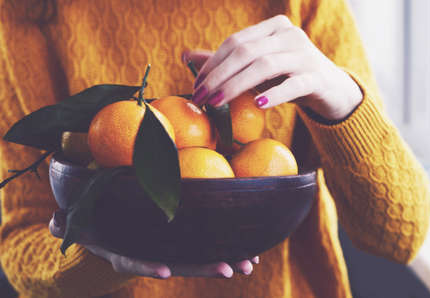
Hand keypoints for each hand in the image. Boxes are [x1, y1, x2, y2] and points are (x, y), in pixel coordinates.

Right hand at [49, 209, 258, 278]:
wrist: (120, 232)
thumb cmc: (102, 227)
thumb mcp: (82, 226)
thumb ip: (67, 225)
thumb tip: (52, 223)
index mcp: (130, 253)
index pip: (138, 261)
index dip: (149, 266)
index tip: (164, 271)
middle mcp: (154, 255)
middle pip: (180, 263)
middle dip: (204, 268)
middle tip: (230, 269)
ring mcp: (172, 251)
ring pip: (199, 258)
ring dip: (225, 260)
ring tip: (249, 264)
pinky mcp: (185, 240)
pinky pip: (206, 244)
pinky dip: (225, 247)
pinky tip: (247, 250)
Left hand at [186, 15, 362, 120]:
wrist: (330, 88)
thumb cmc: (287, 76)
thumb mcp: (257, 67)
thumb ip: (227, 61)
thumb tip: (186, 55)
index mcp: (273, 28)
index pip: (235, 42)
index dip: (212, 63)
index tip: (196, 85)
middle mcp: (290, 36)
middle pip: (246, 52)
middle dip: (218, 75)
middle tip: (201, 97)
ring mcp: (305, 55)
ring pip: (265, 66)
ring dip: (237, 85)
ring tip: (218, 102)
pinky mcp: (317, 78)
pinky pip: (294, 84)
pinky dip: (275, 94)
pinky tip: (258, 104)